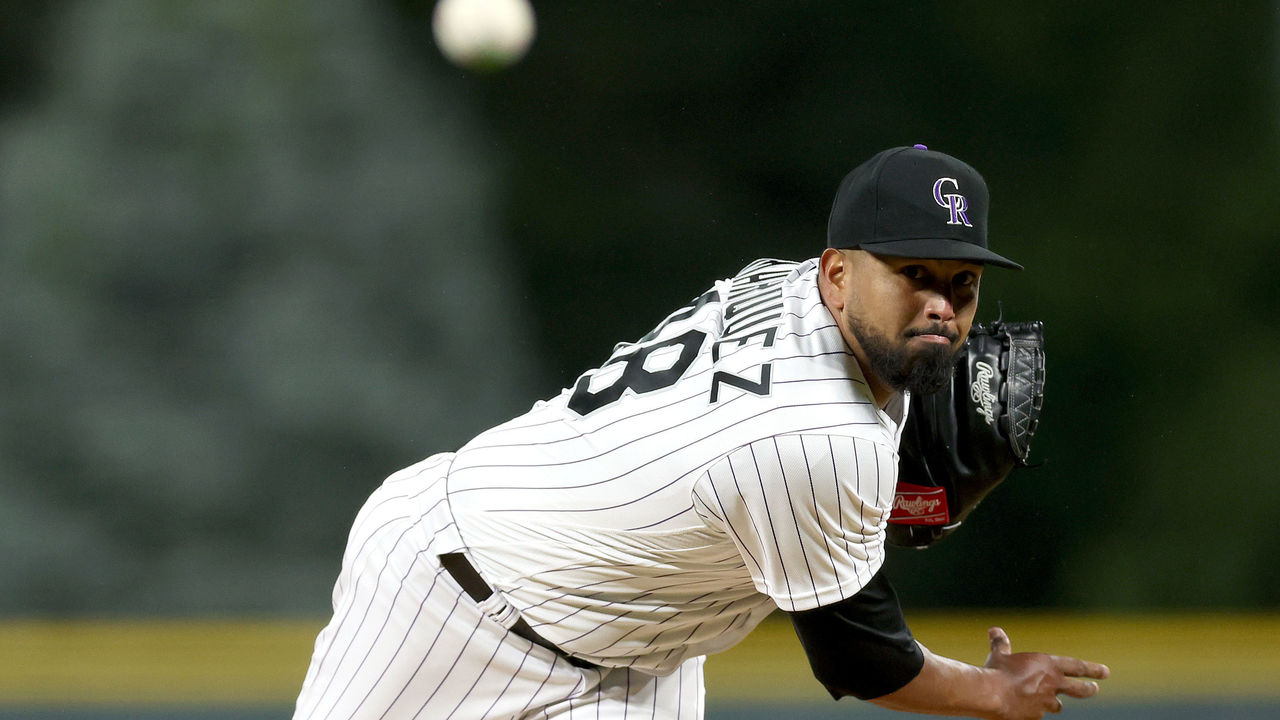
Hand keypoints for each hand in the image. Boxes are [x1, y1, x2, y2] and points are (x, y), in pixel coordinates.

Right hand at [982, 626, 1109, 718]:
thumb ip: (1001, 643)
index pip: (1077, 667)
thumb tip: (994, 630)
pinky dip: (1033, 710)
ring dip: (1054, 703)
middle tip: (1095, 688)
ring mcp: (1046, 702)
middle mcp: (1052, 684)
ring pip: (1056, 705)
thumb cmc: (996, 671)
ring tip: (1051, 702)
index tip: (1105, 672)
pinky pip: (1038, 713)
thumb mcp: (1000, 654)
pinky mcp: (1036, 716)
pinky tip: (1022, 708)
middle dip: (1088, 689)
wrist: (992, 694)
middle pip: (1079, 689)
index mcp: (1048, 665)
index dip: (1092, 669)